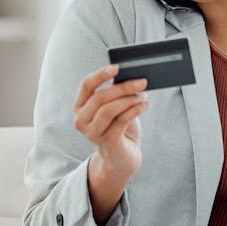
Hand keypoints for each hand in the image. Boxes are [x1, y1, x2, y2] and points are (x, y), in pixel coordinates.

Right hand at [73, 64, 149, 178]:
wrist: (123, 158)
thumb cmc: (119, 128)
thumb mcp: (115, 107)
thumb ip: (116, 91)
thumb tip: (128, 73)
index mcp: (80, 107)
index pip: (86, 85)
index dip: (101, 74)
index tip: (117, 67)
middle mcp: (81, 120)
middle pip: (100, 97)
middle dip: (123, 88)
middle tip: (142, 82)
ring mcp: (92, 133)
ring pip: (109, 109)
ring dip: (129, 100)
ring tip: (144, 96)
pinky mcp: (106, 142)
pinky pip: (121, 121)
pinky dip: (135, 110)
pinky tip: (145, 106)